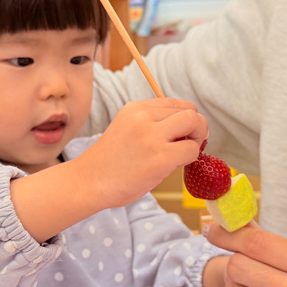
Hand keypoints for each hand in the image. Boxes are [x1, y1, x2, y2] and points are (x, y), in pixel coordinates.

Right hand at [77, 98, 207, 209]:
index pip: (176, 103)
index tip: (184, 134)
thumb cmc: (109, 163)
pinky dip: (191, 158)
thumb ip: (151, 124)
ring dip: (197, 140)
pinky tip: (176, 166)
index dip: (186, 119)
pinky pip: (192, 150)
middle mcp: (144, 117)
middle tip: (192, 144)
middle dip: (198, 127)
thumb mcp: (127, 129)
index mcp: (135, 108)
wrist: (88, 182)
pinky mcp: (160, 157)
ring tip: (184, 155)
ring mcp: (152, 136)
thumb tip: (186, 129)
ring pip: (195, 124)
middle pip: (190, 111)